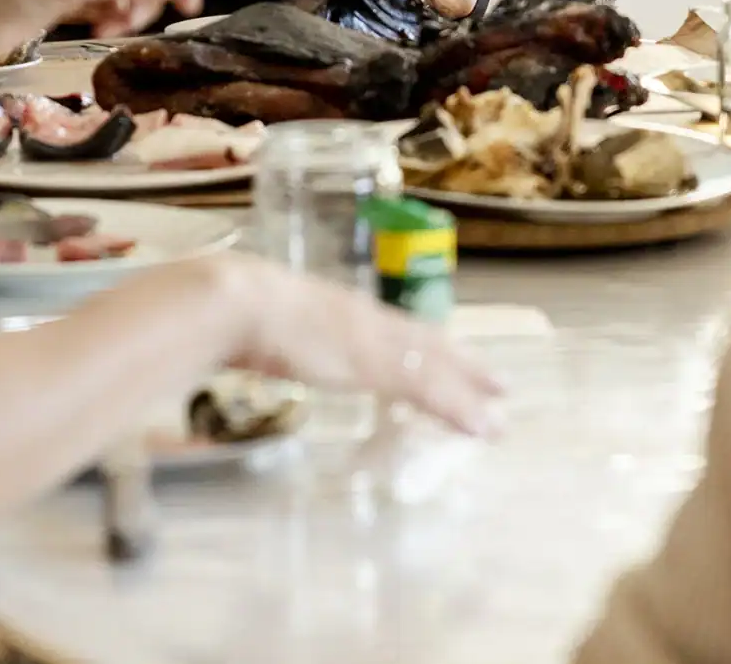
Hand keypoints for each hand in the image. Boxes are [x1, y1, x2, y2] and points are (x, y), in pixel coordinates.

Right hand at [193, 254, 503, 436]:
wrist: (233, 304)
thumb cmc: (232, 313)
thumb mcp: (261, 324)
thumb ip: (271, 337)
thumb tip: (257, 347)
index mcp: (341, 310)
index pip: (396, 329)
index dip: (427, 344)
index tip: (452, 355)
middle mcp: (366, 321)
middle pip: (427, 344)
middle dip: (462, 365)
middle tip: (497, 384)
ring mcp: (373, 342)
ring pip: (435, 369)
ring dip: (469, 392)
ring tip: (498, 413)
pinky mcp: (376, 366)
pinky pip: (428, 392)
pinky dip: (456, 409)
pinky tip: (478, 427)